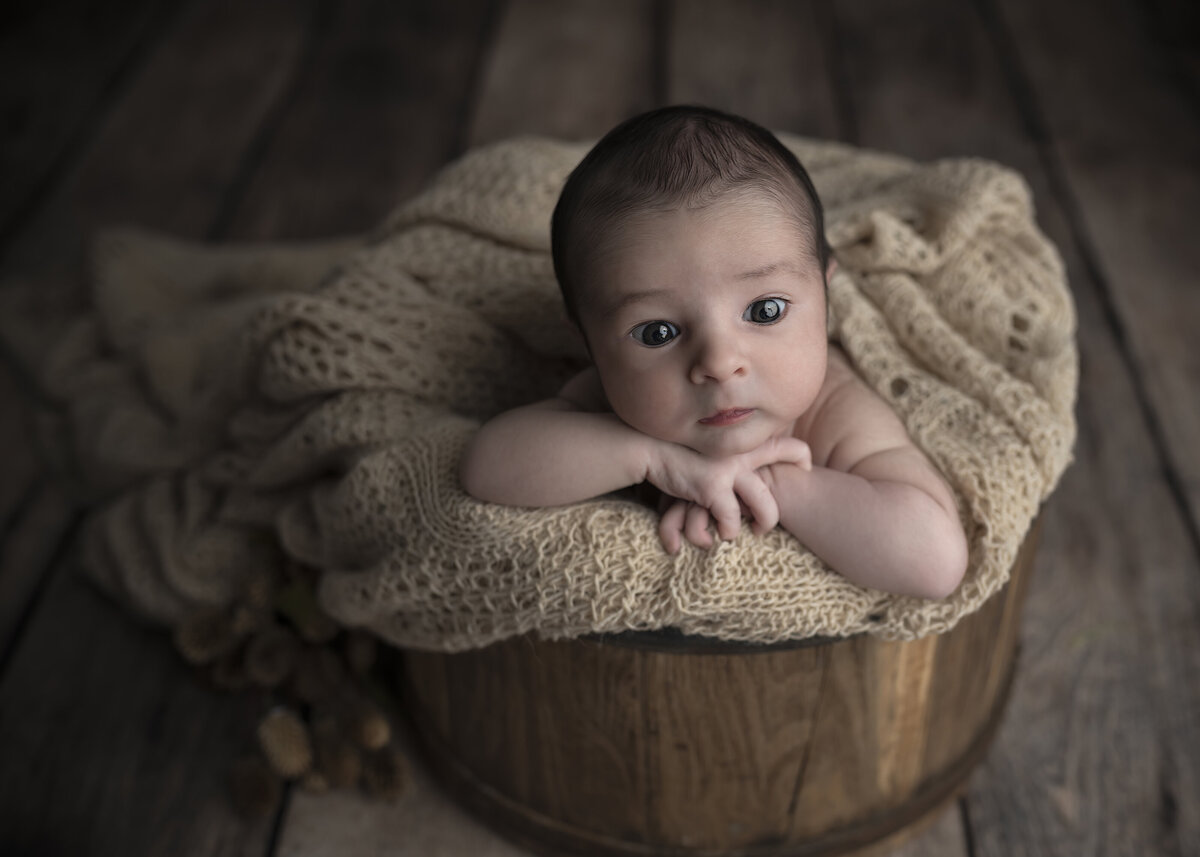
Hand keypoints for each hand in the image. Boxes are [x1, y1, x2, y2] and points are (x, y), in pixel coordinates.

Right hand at [646, 436, 810, 549]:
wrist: (648, 446)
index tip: (804, 471)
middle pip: (784, 486)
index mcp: (745, 444)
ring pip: (767, 511)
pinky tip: (705, 537)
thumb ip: (730, 459)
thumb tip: (747, 475)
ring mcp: (731, 470)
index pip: (788, 445)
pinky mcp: (713, 487)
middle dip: (773, 516)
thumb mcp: (711, 450)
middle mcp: (743, 455)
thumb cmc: (679, 451)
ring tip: (730, 536)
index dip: (802, 459)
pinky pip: (730, 523)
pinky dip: (718, 535)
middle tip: (759, 528)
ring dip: (755, 529)